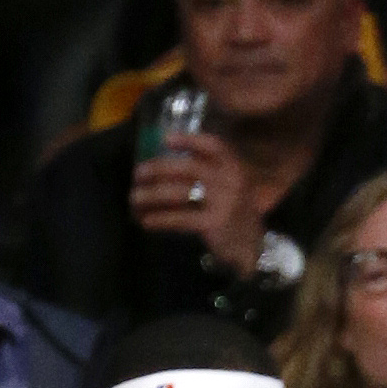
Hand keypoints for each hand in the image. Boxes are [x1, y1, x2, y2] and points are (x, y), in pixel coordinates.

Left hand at [129, 132, 267, 277]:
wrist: (252, 247)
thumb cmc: (234, 214)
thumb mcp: (231, 187)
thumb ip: (209, 173)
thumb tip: (166, 165)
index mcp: (234, 167)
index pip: (213, 146)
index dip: (189, 140)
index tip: (165, 139)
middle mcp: (230, 180)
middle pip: (188, 167)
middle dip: (159, 168)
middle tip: (138, 174)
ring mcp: (224, 202)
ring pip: (179, 192)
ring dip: (152, 195)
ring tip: (134, 199)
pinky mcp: (215, 223)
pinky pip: (181, 218)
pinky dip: (161, 219)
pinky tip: (146, 221)